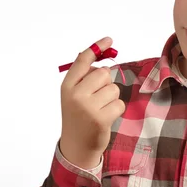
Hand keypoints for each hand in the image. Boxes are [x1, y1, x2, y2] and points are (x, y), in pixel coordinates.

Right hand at [59, 37, 124, 168]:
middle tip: (98, 96)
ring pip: (113, 89)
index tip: (109, 40)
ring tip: (101, 109)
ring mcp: (88, 107)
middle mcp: (75, 95)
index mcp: (67, 86)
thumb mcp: (74, 95)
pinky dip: (116, 110)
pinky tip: (106, 117)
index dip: (96, 48)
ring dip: (111, 98)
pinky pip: (119, 103)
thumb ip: (85, 78)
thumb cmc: (79, 116)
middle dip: (106, 82)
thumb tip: (106, 61)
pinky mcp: (100, 119)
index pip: (82, 61)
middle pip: (103, 73)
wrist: (76, 146)